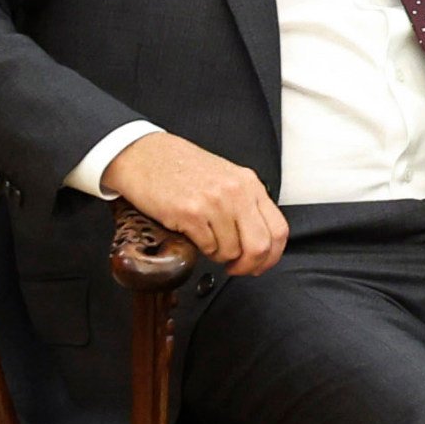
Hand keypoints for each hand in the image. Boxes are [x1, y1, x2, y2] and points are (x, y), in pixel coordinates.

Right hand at [106, 131, 287, 275]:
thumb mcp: (226, 178)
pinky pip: (207, 247)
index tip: (260, 264)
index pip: (279, 230)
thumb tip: (258, 241)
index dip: (271, 256)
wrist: (145, 155)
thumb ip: (245, 204)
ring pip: (231, 251)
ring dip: (219, 255)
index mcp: (250, 185)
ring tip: (207, 242)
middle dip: (248, 265)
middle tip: (235, 268)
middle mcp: (237, 192)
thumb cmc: (182, 168)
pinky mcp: (190, 213)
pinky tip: (194, 235)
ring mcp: (215, 202)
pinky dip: (202, 249)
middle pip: (260, 246)